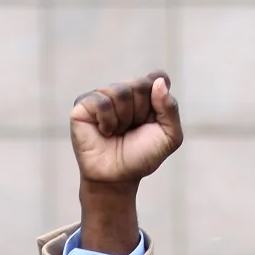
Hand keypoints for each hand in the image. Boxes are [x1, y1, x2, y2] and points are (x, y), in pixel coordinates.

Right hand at [69, 72, 182, 188]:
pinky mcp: (84, 104)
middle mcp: (124, 91)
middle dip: (141, 112)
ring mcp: (103, 95)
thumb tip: (158, 82)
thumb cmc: (141, 157)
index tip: (152, 120)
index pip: (158, 77)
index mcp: (145, 94)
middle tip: (132, 129)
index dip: (158, 99)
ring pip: (121, 92)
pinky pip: (102, 101)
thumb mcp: (169, 137)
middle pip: (140, 85)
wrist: (117, 178)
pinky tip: (104, 131)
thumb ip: (170, 109)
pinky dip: (108, 121)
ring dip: (124, 119)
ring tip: (117, 132)